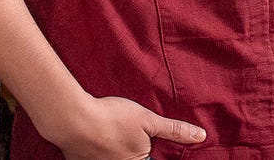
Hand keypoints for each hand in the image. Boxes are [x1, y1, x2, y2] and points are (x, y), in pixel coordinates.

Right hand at [43, 94, 206, 159]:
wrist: (73, 119)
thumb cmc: (113, 118)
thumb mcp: (148, 120)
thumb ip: (174, 131)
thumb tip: (201, 137)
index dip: (151, 150)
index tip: (141, 138)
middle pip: (135, 158)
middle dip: (135, 148)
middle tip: (124, 132)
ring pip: (114, 157)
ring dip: (115, 149)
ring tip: (113, 133)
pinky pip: (97, 157)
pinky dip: (99, 149)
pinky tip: (97, 136)